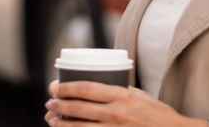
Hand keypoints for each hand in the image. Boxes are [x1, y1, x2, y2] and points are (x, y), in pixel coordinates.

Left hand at [45, 80, 205, 126]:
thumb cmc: (158, 115)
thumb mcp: (140, 96)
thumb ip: (121, 92)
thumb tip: (99, 85)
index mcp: (122, 97)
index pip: (87, 89)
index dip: (66, 87)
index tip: (54, 86)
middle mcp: (117, 114)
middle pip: (79, 108)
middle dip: (60, 104)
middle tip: (50, 102)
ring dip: (62, 123)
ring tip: (52, 119)